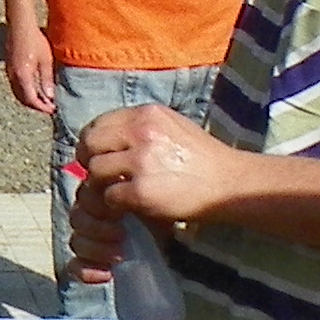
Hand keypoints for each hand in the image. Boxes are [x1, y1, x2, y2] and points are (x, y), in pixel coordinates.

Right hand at [3, 21, 57, 117]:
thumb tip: (50, 97)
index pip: (31, 100)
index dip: (42, 107)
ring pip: (18, 93)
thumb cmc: (35, 40)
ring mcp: (9, 72)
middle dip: (35, 105)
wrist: (20, 26)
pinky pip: (15, 85)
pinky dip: (25, 91)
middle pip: (22, 99)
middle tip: (48, 107)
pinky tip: (34, 88)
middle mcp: (13, 77)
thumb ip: (47, 80)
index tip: (52, 109)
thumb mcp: (46, 60)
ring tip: (43, 99)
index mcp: (23, 76)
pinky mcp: (9, 67)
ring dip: (29, 99)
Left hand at [75, 101, 244, 240]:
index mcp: (146, 114)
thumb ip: (139, 127)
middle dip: (89, 160)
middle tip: (100, 175)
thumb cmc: (202, 158)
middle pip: (90, 143)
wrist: (229, 183)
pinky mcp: (142, 191)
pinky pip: (109, 196)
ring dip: (102, 184)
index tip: (98, 155)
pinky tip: (130, 205)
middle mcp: (141, 132)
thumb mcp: (171, 126)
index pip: (98, 123)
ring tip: (117, 191)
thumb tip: (107, 137)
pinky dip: (115, 204)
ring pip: (96, 171)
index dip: (93, 141)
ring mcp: (141, 161)